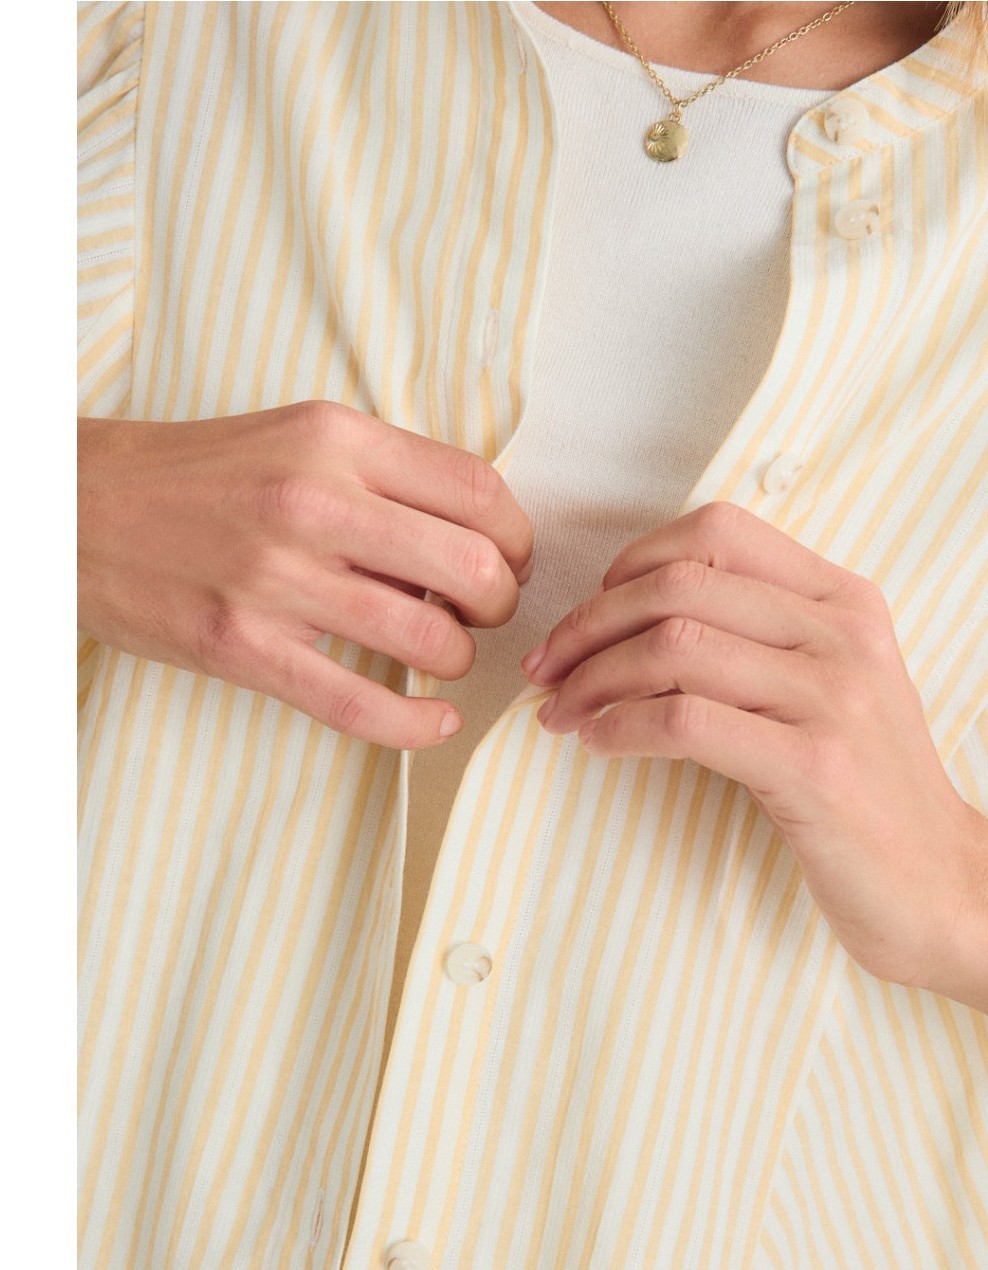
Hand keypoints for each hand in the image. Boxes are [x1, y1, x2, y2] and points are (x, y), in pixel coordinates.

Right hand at [78, 400, 533, 747]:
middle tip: (480, 613)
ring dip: (458, 661)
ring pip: (430, 641)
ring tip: (438, 655)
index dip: (517, 539)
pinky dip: (416, 725)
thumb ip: (385, 474)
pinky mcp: (244, 647)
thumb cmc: (201, 476)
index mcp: (337, 439)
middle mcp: (314, 501)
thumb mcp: (299, 436)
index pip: (480, 493)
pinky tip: (432, 721)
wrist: (79, 507)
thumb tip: (476, 531)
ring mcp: (277, 579)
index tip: (508, 560)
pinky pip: (361, 705)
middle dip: (499, 605)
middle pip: (474, 568)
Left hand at [520, 502, 987, 1030]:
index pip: (717, 533)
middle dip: (589, 625)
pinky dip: (620, 728)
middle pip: (679, 587)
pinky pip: (684, 722)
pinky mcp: (812, 767)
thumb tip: (634, 620)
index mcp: (844, 600)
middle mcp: (842, 634)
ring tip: (561, 714)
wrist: (941, 885)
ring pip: (673, 647)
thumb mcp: (829, 688)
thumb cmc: (867, 788)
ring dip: (593, 679)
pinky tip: (598, 745)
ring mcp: (831, 698)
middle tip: (547, 669)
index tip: (592, 614)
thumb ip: (758, 639)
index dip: (632, 563)